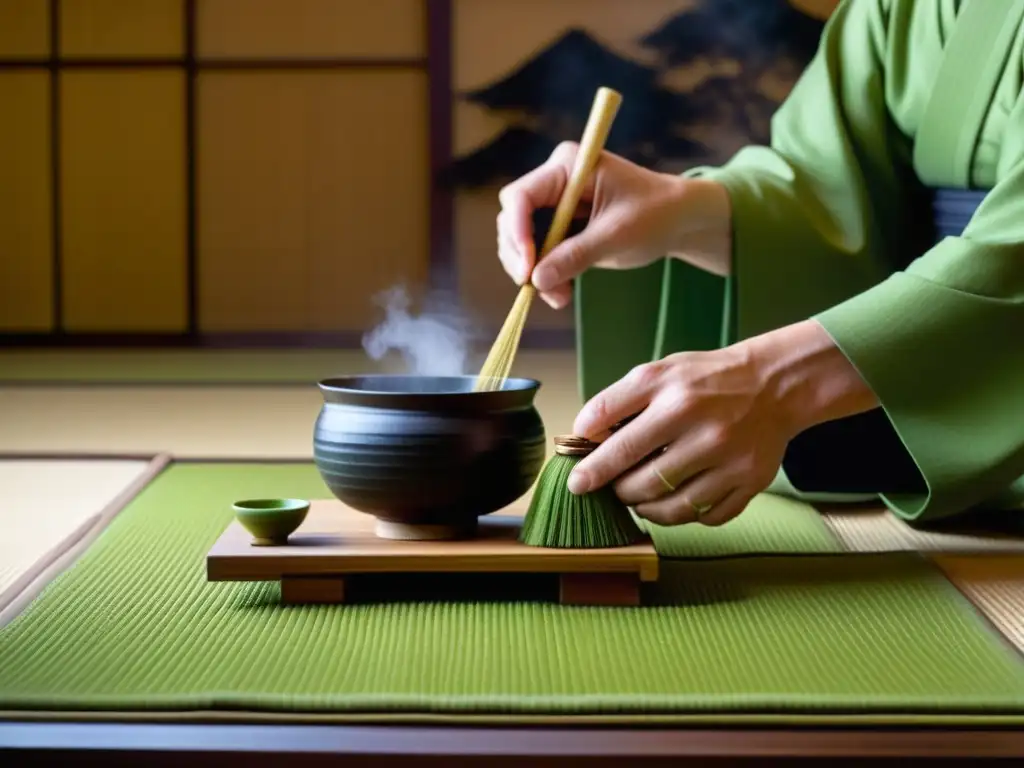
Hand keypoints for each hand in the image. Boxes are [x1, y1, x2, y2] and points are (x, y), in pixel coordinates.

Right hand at [496, 142, 731, 309]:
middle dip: (521, 256)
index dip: (517, 232)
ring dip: (533, 272)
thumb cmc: (655, 214)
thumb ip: (575, 256)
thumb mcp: (616, 236)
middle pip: (513, 219)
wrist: (679, 220)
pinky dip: (546, 275)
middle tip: (533, 287)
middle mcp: (555, 181)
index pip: (521, 197)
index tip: (526, 267)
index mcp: (567, 166)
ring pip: (522, 241)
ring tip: (559, 297)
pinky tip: (561, 294)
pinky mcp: (561, 227)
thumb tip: (536, 280)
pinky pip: (539, 253)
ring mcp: (556, 205)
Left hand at [565, 320, 879, 526]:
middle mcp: (707, 435)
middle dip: (619, 490)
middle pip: (645, 484)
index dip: (594, 470)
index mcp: (678, 402)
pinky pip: (706, 517)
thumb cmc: (704, 379)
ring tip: (637, 496)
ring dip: (646, 508)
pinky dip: (684, 514)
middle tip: (613, 485)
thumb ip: (614, 401)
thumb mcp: (656, 373)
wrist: (773, 385)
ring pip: (673, 509)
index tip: (577, 483)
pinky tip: (675, 499)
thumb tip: (581, 436)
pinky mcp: (751, 484)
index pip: (623, 447)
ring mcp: (732, 464)